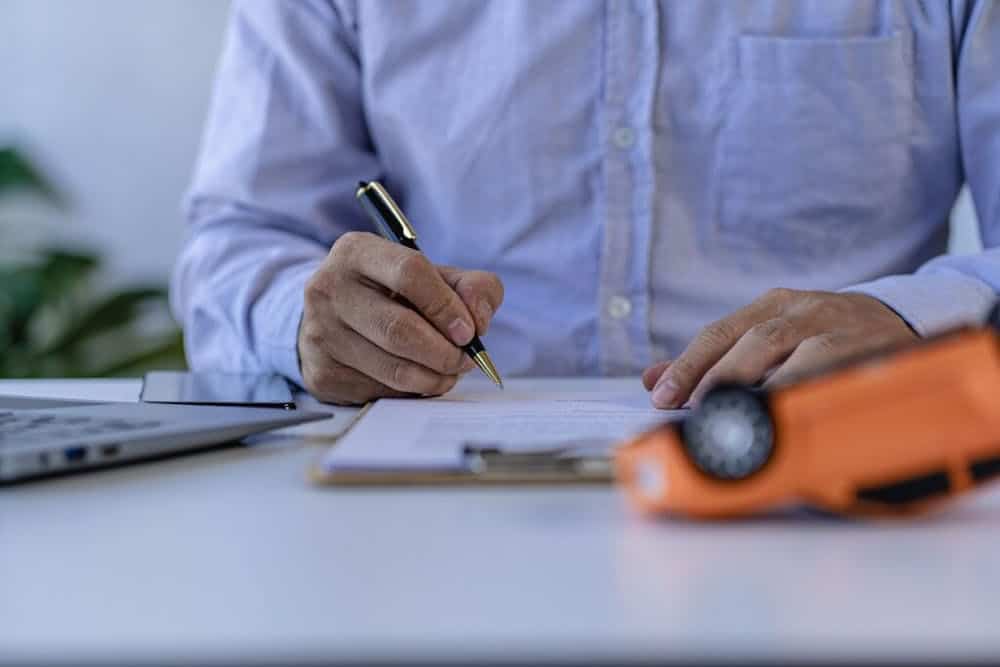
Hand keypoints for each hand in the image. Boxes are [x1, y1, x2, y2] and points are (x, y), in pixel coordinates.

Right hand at [299, 231, 502, 404]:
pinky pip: (381, 392)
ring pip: (392, 368)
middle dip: (444, 352)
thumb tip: (478, 319)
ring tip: (449, 371)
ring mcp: (320, 333)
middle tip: (464, 360)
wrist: (336, 318)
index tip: (469, 331)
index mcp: (357, 252)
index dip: (446, 306)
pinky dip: (411, 392)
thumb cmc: (394, 294)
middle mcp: (329, 289)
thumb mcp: (435, 277)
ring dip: (434, 377)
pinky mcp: (323, 372)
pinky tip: (418, 379)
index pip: (409, 273)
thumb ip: (472, 287)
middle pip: (399, 329)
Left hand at [643, 288, 917, 408]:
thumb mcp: (769, 336)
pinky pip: (834, 374)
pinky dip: (805, 394)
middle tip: (693, 410)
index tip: (660, 396)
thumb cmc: (823, 336)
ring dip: (759, 387)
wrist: (903, 320)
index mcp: (774, 305)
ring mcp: (840, 329)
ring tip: (732, 415)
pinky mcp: (872, 352)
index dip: (688, 365)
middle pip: (753, 340)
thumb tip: (652, 379)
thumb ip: (714, 359)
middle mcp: (804, 310)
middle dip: (717, 377)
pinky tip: (785, 414)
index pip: (720, 333)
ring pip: (795, 355)